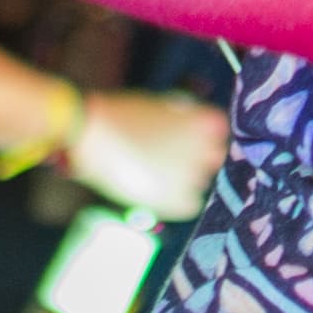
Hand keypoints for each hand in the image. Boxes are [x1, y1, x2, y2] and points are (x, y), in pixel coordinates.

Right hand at [70, 84, 227, 224]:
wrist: (93, 134)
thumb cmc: (120, 115)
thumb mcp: (159, 108)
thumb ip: (181, 121)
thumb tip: (187, 133)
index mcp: (204, 121)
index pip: (219, 131)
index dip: (204, 135)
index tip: (190, 139)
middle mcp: (206, 149)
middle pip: (214, 157)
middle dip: (200, 158)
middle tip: (173, 159)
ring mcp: (193, 176)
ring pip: (201, 181)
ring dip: (185, 179)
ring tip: (157, 174)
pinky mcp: (177, 199)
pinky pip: (190, 204)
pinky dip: (177, 201)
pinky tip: (158, 191)